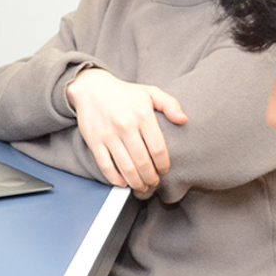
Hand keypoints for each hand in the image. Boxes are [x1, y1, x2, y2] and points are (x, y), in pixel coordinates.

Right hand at [65, 68, 187, 190]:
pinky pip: (105, 166)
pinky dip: (115, 178)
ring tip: (141, 186)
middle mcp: (125, 126)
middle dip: (151, 178)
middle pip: (143, 162)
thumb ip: (170, 104)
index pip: (158, 149)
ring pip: (126, 167)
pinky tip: (122, 182)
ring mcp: (109, 135)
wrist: (91, 88)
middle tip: (154, 182)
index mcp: (142, 115)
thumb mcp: (150, 92)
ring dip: (136, 182)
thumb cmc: (123, 93)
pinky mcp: (94, 142)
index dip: (163, 165)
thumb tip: (184, 120)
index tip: (164, 170)